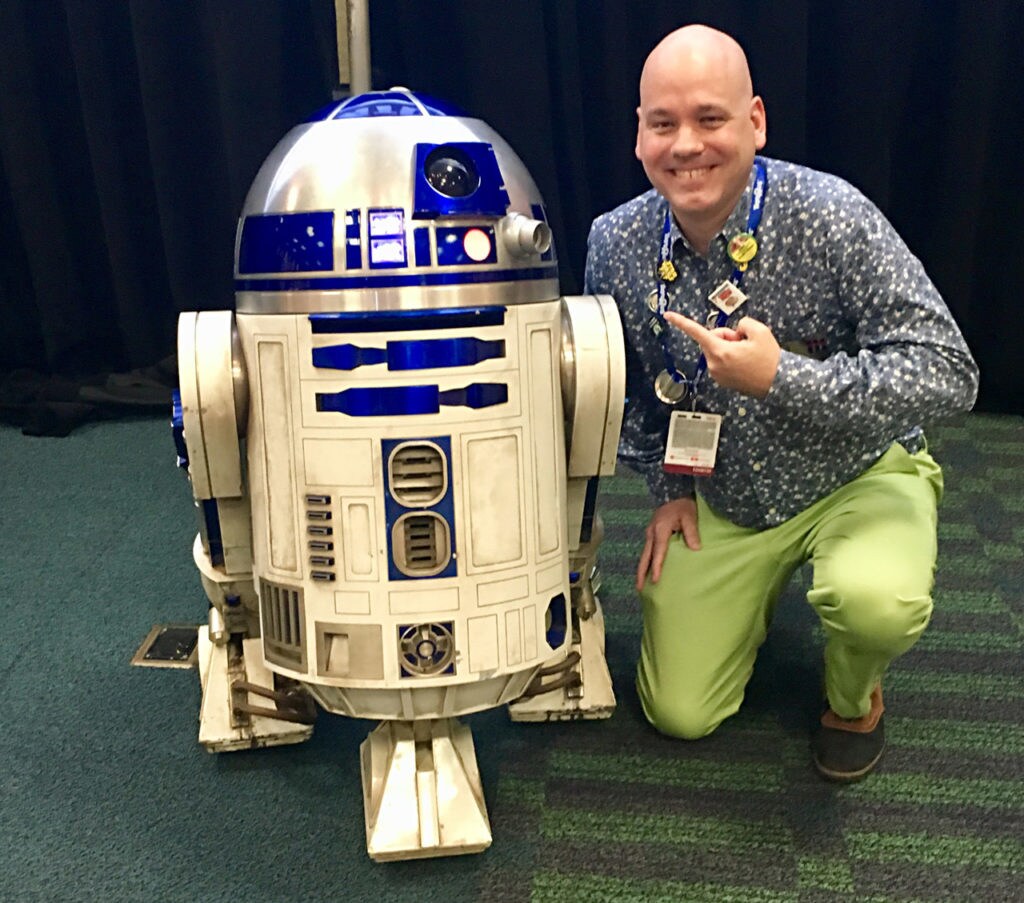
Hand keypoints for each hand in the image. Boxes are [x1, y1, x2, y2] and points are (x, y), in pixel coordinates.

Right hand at [637, 496, 700, 590]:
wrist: (676, 493)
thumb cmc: (684, 506)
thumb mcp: (690, 517)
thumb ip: (692, 532)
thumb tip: (695, 549)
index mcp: (660, 529)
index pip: (658, 551)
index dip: (657, 566)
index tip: (655, 580)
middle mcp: (651, 532)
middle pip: (645, 556)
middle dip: (641, 572)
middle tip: (639, 588)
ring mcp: (650, 533)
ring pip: (645, 554)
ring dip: (642, 568)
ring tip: (641, 584)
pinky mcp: (652, 533)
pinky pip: (648, 550)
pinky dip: (647, 561)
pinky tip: (648, 570)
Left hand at [664, 311, 780, 397]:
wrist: (778, 383)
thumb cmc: (769, 360)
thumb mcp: (760, 331)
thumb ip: (742, 323)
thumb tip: (735, 330)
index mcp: (720, 351)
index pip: (696, 332)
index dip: (681, 322)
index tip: (667, 315)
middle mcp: (714, 364)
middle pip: (711, 339)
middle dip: (725, 336)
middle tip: (743, 341)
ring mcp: (717, 374)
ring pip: (716, 350)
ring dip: (729, 347)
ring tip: (748, 354)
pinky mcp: (722, 380)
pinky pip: (721, 361)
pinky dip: (730, 357)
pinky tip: (745, 362)